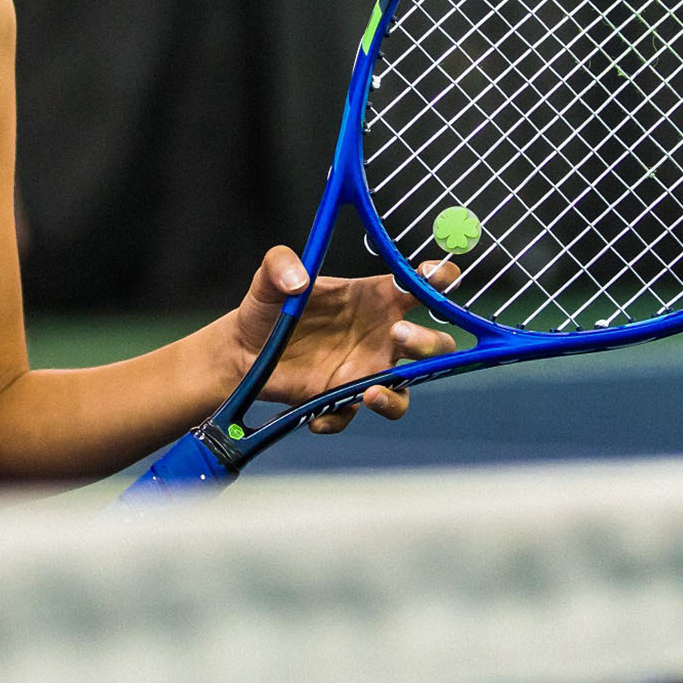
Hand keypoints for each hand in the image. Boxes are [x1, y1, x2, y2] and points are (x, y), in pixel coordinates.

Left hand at [224, 247, 456, 432]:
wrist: (243, 349)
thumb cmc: (269, 306)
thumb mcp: (269, 277)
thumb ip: (280, 263)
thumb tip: (298, 281)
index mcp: (375, 298)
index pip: (421, 287)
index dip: (439, 280)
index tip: (437, 276)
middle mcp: (380, 336)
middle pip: (431, 344)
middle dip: (427, 341)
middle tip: (398, 335)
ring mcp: (364, 370)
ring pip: (405, 389)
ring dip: (397, 394)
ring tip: (370, 392)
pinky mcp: (339, 398)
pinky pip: (351, 415)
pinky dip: (338, 418)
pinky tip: (318, 416)